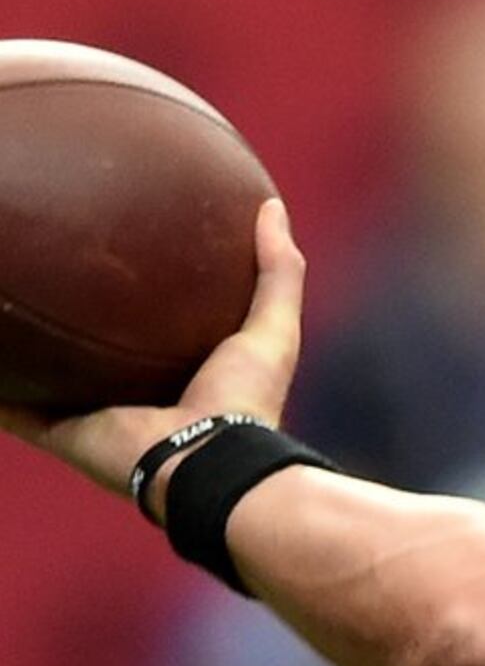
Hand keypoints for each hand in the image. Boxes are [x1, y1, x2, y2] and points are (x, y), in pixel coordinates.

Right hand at [0, 199, 306, 514]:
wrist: (208, 461)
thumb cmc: (245, 399)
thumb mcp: (271, 327)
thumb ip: (276, 270)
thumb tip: (270, 205)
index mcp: (173, 373)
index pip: (140, 326)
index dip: (123, 295)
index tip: (107, 254)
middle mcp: (126, 394)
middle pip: (82, 347)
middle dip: (59, 318)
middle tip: (33, 272)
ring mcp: (88, 414)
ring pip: (39, 376)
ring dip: (18, 353)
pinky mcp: (56, 431)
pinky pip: (8, 407)